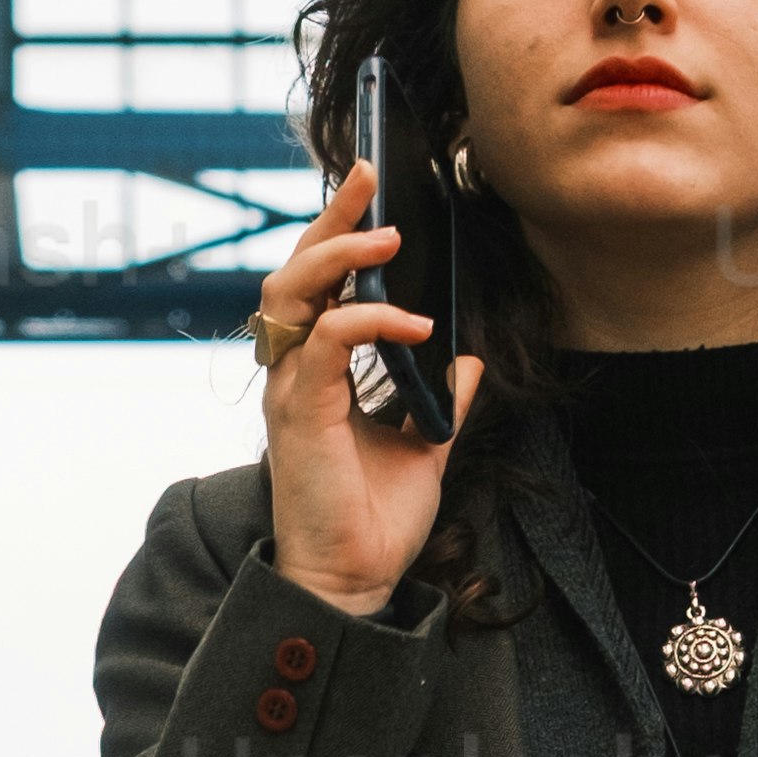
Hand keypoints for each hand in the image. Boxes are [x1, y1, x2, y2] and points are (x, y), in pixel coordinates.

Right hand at [253, 162, 479, 612]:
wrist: (354, 582)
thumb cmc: (372, 522)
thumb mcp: (425, 446)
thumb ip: (441, 398)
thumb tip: (466, 357)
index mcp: (316, 372)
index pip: (318, 284)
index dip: (339, 234)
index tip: (374, 193)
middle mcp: (294, 371)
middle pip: (295, 270)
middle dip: (331, 217)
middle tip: (369, 174)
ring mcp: (291, 389)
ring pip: (293, 292)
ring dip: (340, 254)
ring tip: (388, 235)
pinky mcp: (301, 412)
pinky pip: (328, 342)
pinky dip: (369, 320)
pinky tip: (414, 322)